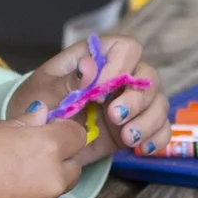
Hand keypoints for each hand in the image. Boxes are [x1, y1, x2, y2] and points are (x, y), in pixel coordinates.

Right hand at [0, 114, 113, 197]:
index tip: (48, 127)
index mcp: (46, 148)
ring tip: (16, 170)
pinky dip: (33, 195)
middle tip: (32, 149)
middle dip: (61, 156)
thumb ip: (22, 125)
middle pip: (74, 165)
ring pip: (59, 187)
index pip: (78, 135)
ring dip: (48, 177)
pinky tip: (7, 189)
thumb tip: (42, 117)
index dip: (64, 129)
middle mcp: (51, 178)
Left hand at [9, 36, 169, 157]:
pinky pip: (160, 129)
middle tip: (114, 117)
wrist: (38, 140)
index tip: (97, 92)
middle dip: (136, 100)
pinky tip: (142, 148)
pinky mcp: (136, 127)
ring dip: (148, 121)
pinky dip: (157, 139)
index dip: (119, 67)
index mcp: (99, 58)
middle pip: (149, 77)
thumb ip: (68, 80)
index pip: (126, 48)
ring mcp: (131, 103)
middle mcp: (121, 77)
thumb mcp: (44, 92)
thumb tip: (89, 66)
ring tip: (127, 139)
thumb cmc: (38, 105)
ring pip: (159, 104)